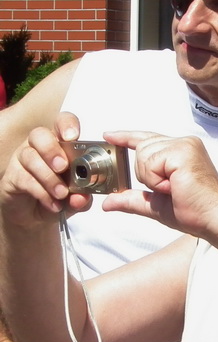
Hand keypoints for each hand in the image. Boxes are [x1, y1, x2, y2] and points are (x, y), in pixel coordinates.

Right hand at [0, 113, 90, 227]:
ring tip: (62, 193)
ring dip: (48, 177)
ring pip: (30, 157)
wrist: (35, 218)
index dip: (67, 125)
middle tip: (63, 167)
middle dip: (52, 149)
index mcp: (60, 143)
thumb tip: (82, 198)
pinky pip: (24, 178)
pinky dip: (41, 192)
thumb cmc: (58, 198)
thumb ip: (82, 197)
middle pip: (40, 134)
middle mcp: (39, 146)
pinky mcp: (12, 176)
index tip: (72, 136)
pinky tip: (52, 203)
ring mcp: (23, 159)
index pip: (62, 123)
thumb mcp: (76, 199)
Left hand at [103, 131, 217, 240]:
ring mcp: (184, 145)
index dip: (126, 136)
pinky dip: (156, 179)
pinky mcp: (183, 152)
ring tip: (173, 187)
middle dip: (145, 174)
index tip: (109, 135)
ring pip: (143, 154)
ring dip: (152, 178)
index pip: (147, 138)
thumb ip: (132, 199)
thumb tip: (108, 203)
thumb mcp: (155, 204)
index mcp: (180, 150)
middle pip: (141, 147)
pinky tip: (173, 186)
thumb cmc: (194, 212)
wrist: (215, 219)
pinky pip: (151, 162)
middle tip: (167, 188)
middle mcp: (183, 143)